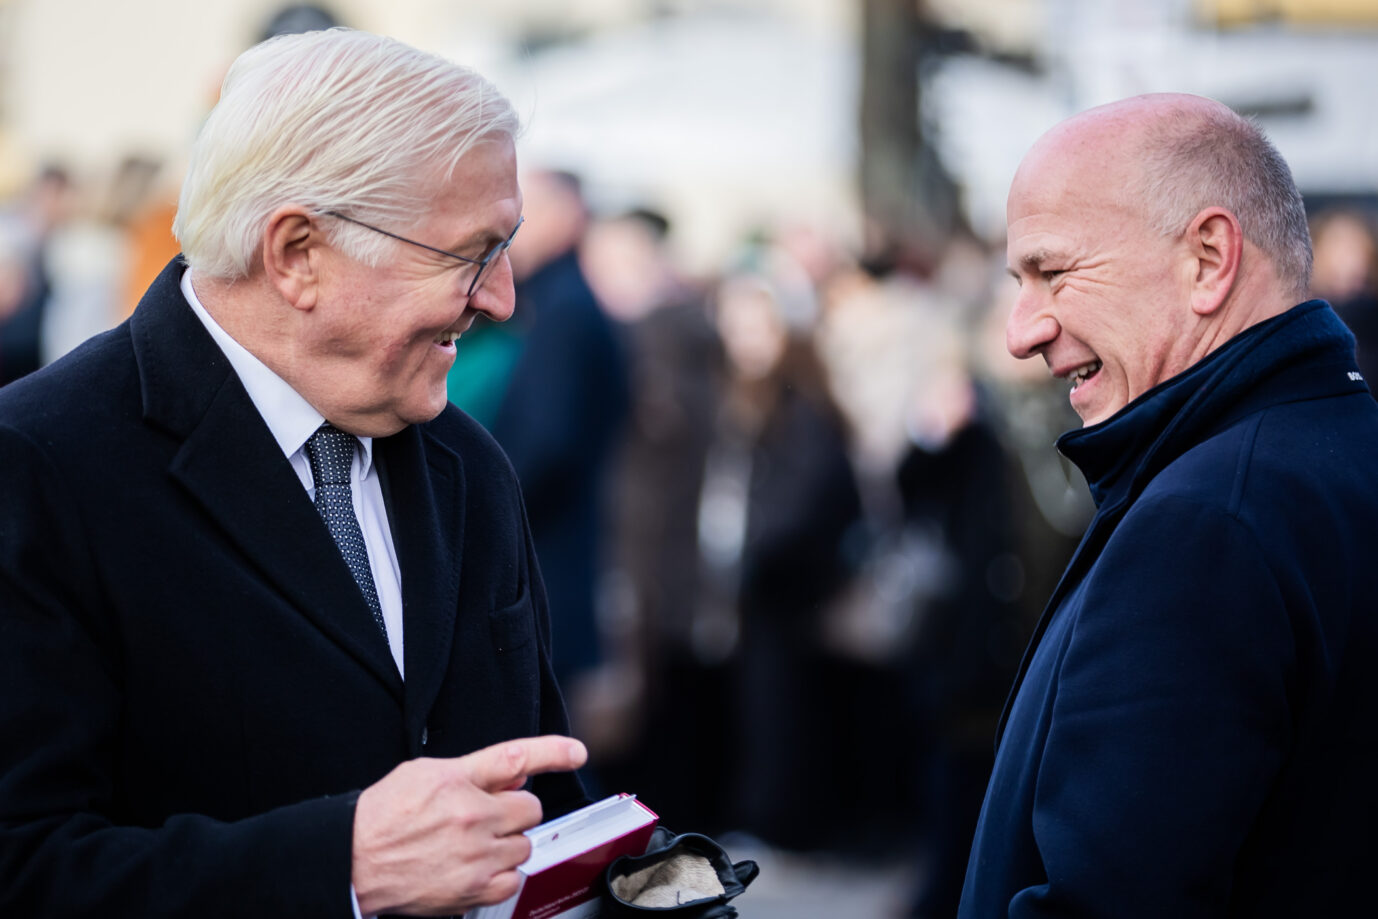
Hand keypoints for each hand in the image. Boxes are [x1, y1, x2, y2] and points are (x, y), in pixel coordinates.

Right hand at [351, 735, 587, 916]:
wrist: (351, 861)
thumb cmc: (382, 816)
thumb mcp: (424, 773)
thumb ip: (474, 772)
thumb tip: (514, 778)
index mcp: (458, 781)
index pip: (516, 758)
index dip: (552, 752)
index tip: (576, 752)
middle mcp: (471, 817)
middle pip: (530, 810)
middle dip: (514, 813)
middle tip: (487, 818)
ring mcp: (475, 856)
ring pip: (525, 845)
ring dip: (509, 844)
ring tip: (475, 845)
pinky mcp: (473, 890)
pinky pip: (514, 880)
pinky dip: (503, 875)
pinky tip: (480, 868)